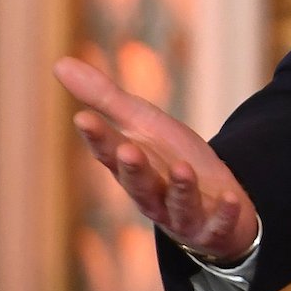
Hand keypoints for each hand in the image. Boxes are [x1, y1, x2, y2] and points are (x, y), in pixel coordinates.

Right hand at [54, 55, 260, 262]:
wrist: (210, 203)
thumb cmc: (169, 161)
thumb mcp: (141, 124)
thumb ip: (105, 98)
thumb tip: (59, 63)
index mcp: (133, 169)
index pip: (109, 153)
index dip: (97, 137)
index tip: (83, 117)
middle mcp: (153, 196)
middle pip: (139, 185)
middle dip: (133, 169)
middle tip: (126, 148)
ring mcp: (183, 215)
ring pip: (178, 205)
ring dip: (180, 189)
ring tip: (183, 168)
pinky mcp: (214, 227)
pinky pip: (219, 224)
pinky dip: (225, 214)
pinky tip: (231, 200)